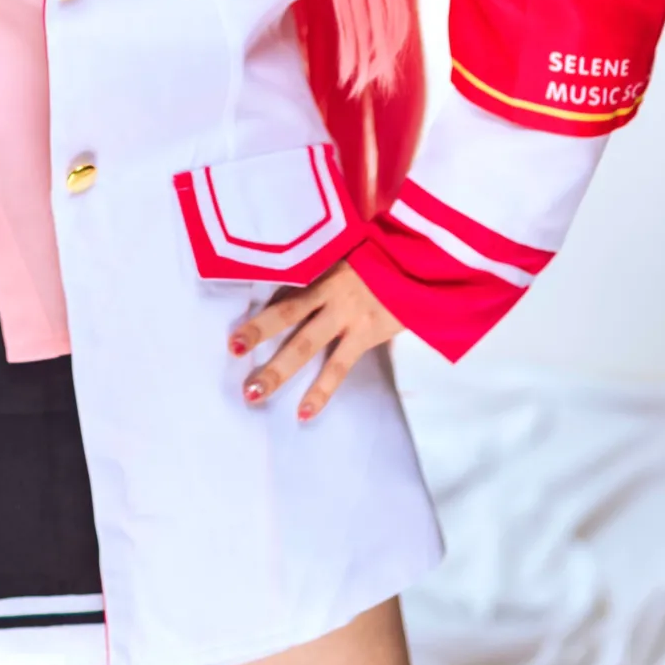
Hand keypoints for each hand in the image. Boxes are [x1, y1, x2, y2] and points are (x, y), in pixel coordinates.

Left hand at [227, 261, 403, 421]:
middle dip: (257, 332)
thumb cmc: (392, 255)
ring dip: (279, 370)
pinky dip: (321, 391)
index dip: (260, 303)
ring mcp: (349, 315)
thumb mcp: (358, 250)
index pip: (286, 286)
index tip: (233, 320)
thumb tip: (314, 261)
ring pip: (306, 345)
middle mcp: (332, 292)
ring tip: (253, 393)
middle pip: (286, 314)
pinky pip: (339, 367)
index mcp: (328, 269)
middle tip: (232, 350)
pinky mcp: (368, 334)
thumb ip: (332, 263)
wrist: (431, 262)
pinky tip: (304, 413)